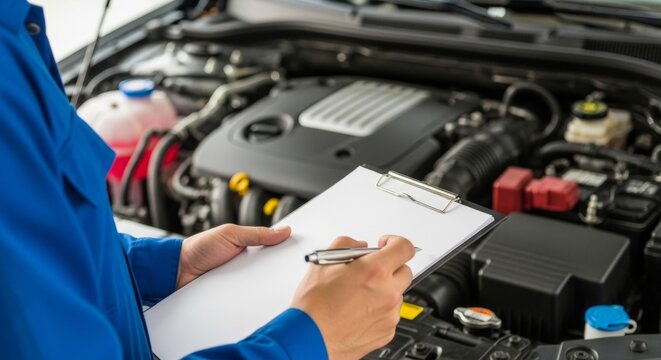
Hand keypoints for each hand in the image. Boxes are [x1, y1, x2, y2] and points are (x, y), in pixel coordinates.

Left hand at [176, 224, 290, 288]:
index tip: (299, 254)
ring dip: (264, 286)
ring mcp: (238, 282)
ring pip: (259, 286)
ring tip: (275, 287)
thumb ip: (257, 233)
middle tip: (289, 273)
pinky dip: (251, 299)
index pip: (272, 250)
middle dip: (278, 272)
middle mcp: (245, 265)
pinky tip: (257, 299)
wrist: (175, 270)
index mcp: (248, 247)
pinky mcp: (231, 297)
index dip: (285, 252)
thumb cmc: (199, 248)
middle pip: (269, 271)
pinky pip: (246, 298)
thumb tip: (284, 230)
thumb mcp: (231, 234)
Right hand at [291, 235, 414, 358]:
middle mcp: (388, 293)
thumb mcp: (324, 262)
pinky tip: (358, 311)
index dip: (396, 242)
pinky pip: (390, 315)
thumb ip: (346, 244)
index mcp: (375, 272)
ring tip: (357, 295)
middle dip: (390, 267)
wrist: (308, 338)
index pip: (404, 247)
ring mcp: (389, 315)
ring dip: (384, 290)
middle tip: (369, 271)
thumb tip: (359, 245)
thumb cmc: (314, 305)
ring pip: (397, 294)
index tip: (386, 245)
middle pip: (404, 271)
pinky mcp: (386, 333)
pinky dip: (379, 310)